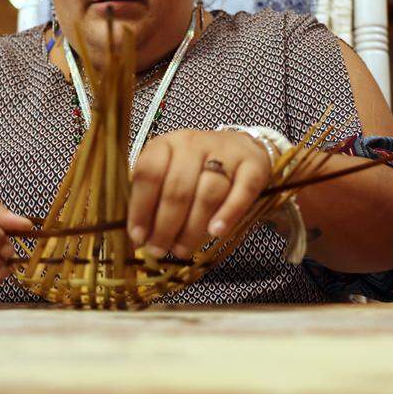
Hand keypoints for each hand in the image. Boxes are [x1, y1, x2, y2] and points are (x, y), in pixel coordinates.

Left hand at [128, 129, 271, 257]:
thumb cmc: (196, 168)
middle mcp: (195, 143)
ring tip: (182, 250)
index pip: (149, 172)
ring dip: (192, 227)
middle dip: (165, 225)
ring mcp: (226, 153)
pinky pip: (242, 192)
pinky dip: (228, 214)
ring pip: (208, 193)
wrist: (241, 149)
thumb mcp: (169, 173)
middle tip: (159, 250)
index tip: (138, 236)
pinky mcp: (254, 166)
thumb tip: (138, 238)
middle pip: (178, 187)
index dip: (141, 207)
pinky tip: (215, 232)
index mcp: (167, 144)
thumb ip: (153, 199)